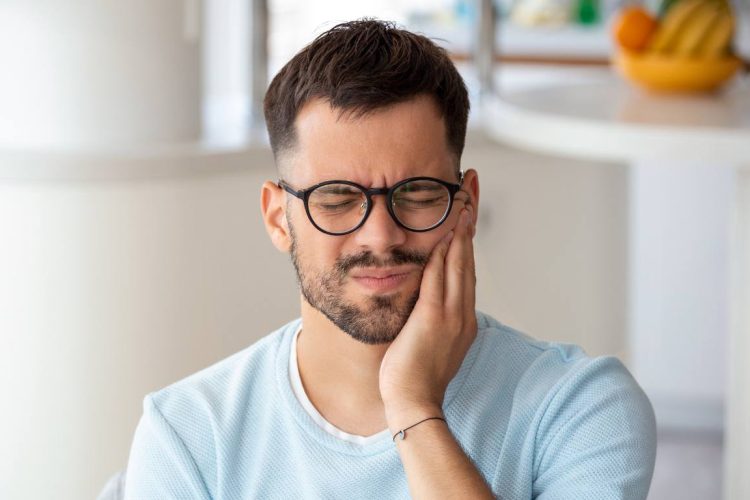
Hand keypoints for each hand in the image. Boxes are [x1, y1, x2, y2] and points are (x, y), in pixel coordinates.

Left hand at [379, 201, 476, 430]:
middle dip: (469, 222)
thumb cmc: (414, 375)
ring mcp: (451, 315)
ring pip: (459, 263)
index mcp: (462, 318)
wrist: (413, 402)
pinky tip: (445, 231)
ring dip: (461, 229)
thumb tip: (424, 299)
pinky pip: (439, 279)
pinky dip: (444, 253)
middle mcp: (462, 312)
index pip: (465, 269)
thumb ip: (430, 316)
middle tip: (470, 190)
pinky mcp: (434, 318)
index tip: (467, 210)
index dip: (467, 237)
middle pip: (468, 258)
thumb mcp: (428, 340)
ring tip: (463, 199)